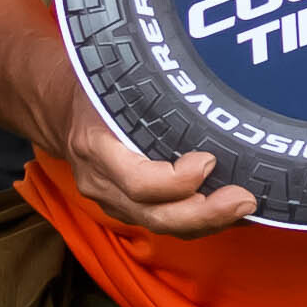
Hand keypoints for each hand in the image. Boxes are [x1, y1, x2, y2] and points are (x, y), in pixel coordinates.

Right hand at [46, 54, 254, 239]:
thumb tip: (200, 80)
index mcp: (95, 146)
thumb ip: (148, 86)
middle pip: (156, 216)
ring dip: (208, 222)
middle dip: (204, 213)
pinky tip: (230, 212)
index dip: (176, 181)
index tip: (209, 160)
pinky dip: (201, 222)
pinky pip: (166, 224)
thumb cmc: (97, 89)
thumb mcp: (114, 79)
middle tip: (243, 199)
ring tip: (244, 208)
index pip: (137, 181)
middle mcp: (102, 182)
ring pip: (163, 226)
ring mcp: (113, 202)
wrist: (62, 113)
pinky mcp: (128, 210)